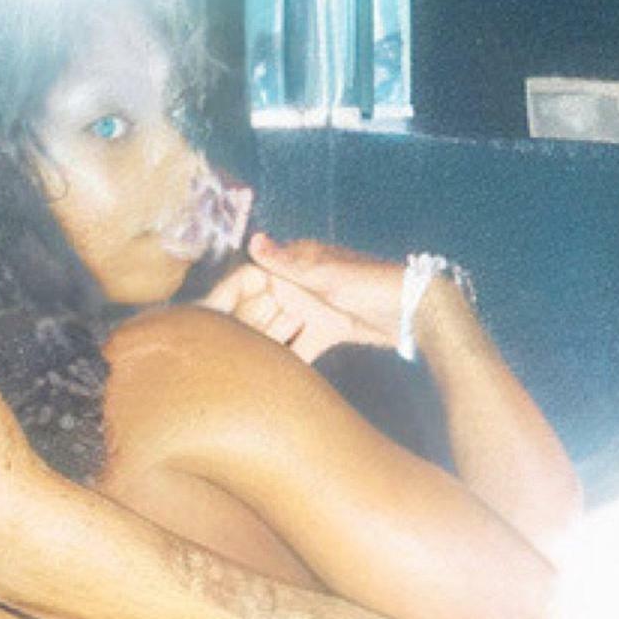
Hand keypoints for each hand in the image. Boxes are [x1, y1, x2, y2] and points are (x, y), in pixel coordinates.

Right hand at [202, 234, 408, 360]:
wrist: (417, 307)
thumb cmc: (373, 282)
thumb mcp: (327, 275)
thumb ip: (288, 263)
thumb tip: (253, 239)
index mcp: (295, 262)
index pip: (249, 279)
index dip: (225, 298)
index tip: (202, 318)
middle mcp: (300, 283)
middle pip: (261, 307)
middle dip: (240, 328)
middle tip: (213, 355)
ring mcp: (315, 306)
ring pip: (279, 329)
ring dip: (263, 347)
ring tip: (237, 370)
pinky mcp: (330, 328)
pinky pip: (302, 345)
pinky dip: (290, 360)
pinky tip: (272, 379)